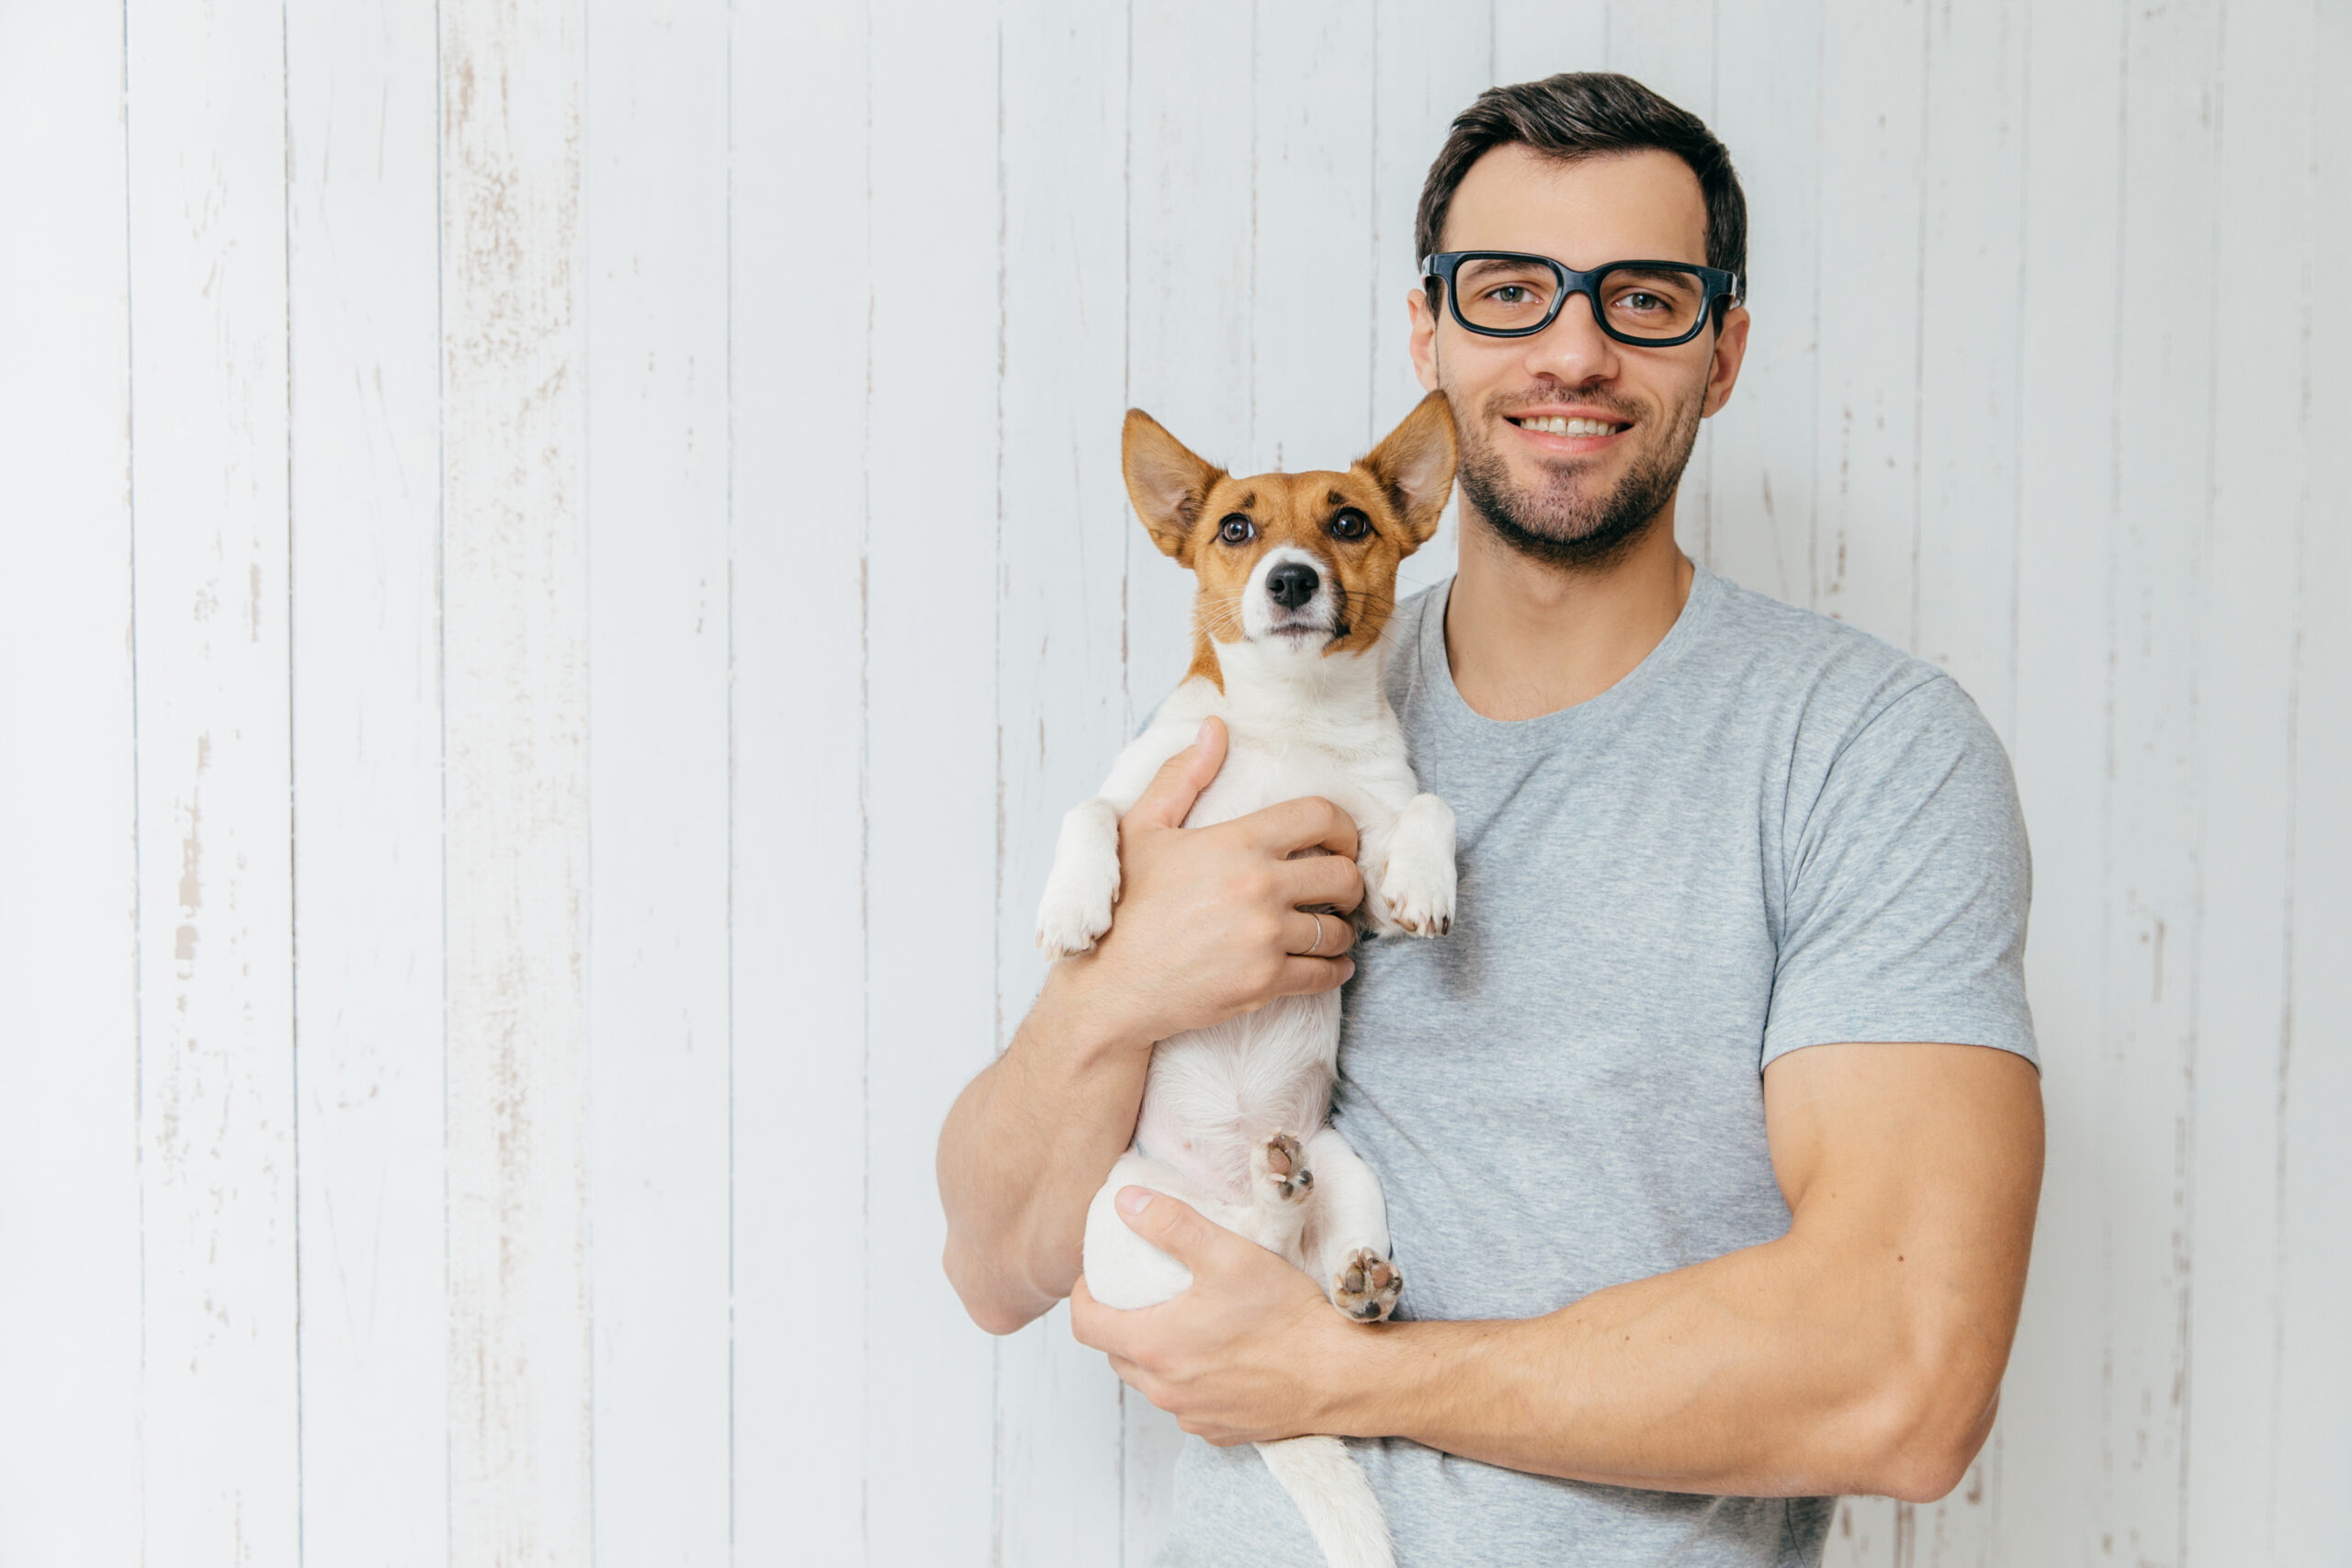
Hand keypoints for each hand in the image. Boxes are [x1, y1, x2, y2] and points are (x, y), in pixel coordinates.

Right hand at [1054, 717, 1364, 1048]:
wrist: (1111, 985)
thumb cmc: (1124, 906)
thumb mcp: (1142, 830)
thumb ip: (1182, 776)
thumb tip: (1214, 727)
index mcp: (1237, 842)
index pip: (1321, 816)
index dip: (1344, 827)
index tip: (1341, 843)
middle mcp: (1259, 887)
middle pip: (1343, 876)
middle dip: (1349, 882)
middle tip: (1339, 890)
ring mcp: (1265, 938)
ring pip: (1338, 931)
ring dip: (1340, 930)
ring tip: (1327, 929)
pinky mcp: (1265, 982)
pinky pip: (1326, 974)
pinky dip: (1335, 969)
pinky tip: (1328, 964)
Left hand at [1069, 1186, 1364, 1445]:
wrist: (1338, 1375)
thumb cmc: (1284, 1316)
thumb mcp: (1226, 1254)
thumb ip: (1171, 1224)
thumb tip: (1127, 1204)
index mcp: (1154, 1345)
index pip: (1084, 1324)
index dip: (1084, 1296)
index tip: (1098, 1277)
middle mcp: (1164, 1389)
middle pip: (1115, 1353)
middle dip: (1120, 1322)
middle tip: (1144, 1293)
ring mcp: (1191, 1415)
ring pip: (1151, 1381)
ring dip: (1156, 1353)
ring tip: (1186, 1321)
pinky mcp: (1219, 1431)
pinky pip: (1186, 1404)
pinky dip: (1190, 1380)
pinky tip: (1219, 1356)